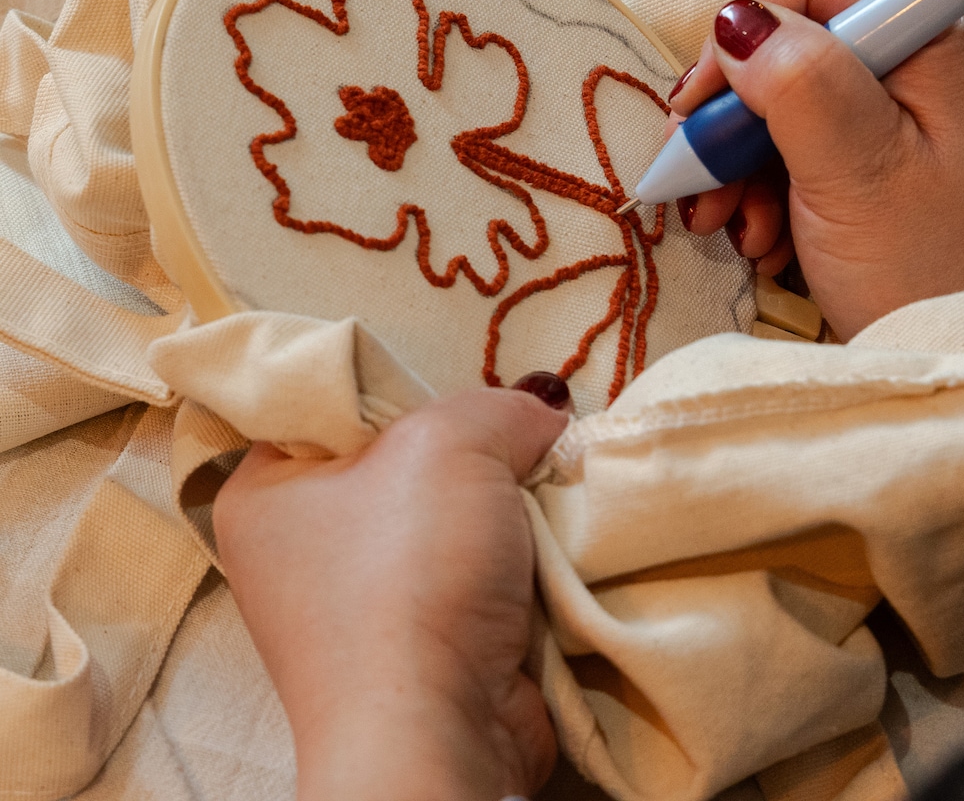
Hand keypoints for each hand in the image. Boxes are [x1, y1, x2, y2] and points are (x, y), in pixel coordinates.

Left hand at [213, 388, 568, 800]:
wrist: (441, 733)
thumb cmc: (411, 572)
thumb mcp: (453, 442)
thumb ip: (500, 406)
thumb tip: (543, 419)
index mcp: (265, 489)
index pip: (330, 400)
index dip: (402, 380)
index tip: (460, 382)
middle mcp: (303, 543)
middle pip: (404, 455)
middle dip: (472, 447)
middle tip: (515, 434)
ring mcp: (362, 599)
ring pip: (451, 512)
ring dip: (504, 503)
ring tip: (542, 485)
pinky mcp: (422, 639)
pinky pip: (475, 567)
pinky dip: (515, 555)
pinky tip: (547, 537)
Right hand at [670, 0, 963, 339]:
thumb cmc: (928, 268)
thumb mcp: (858, 172)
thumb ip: (800, 81)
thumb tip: (735, 18)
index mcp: (931, 37)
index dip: (743, 26)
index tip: (701, 103)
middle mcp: (914, 60)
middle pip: (787, 44)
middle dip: (731, 114)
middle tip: (698, 178)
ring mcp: (893, 112)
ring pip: (781, 102)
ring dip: (737, 163)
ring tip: (730, 227)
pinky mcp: (874, 160)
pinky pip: (796, 149)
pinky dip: (763, 190)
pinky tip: (761, 239)